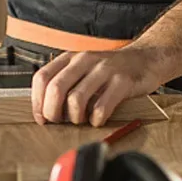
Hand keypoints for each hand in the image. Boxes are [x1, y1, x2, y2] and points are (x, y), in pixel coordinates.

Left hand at [30, 46, 165, 126]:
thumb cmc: (110, 70)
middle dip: (53, 113)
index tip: (42, 118)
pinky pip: (101, 107)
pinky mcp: (122, 81)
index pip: (42, 77)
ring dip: (75, 118)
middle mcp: (85, 60)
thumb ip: (65, 83)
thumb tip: (44, 111)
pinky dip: (96, 120)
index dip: (37, 101)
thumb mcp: (83, 70)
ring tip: (81, 120)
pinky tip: (98, 119)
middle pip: (56, 88)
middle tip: (59, 122)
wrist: (144, 59)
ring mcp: (104, 69)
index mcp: (71, 58)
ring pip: (76, 99)